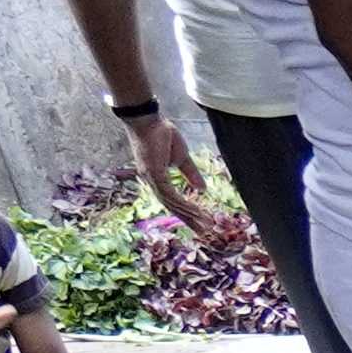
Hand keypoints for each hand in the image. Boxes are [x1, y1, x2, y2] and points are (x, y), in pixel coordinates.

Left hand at [132, 114, 231, 231]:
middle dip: (189, 220)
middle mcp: (152, 182)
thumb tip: (202, 189)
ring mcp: (152, 179)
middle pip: (172, 206)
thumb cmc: (161, 133)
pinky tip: (194, 211)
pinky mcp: (154, 175)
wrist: (147, 120)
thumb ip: (190, 174)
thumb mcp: (181, 157)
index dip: (187, 212)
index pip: (173, 200)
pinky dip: (183, 204)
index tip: (201, 222)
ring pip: (172, 203)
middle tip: (203, 232)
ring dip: (189, 215)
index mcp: (157, 178)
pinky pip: (170, 195)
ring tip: (203, 224)